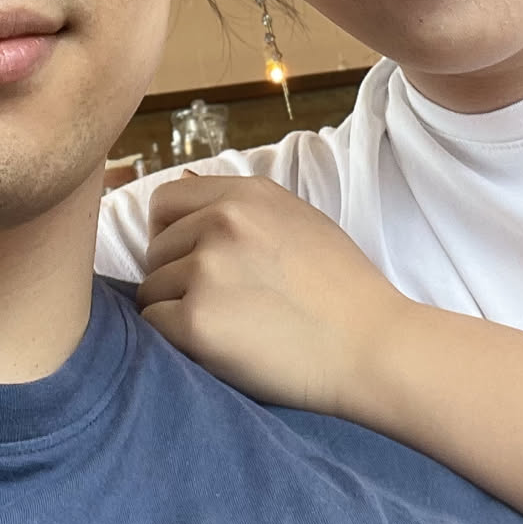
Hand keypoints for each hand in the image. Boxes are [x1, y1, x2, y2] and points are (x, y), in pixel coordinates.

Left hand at [135, 173, 413, 417]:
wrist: (371, 346)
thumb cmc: (341, 288)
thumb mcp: (296, 219)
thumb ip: (238, 203)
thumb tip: (182, 176)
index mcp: (245, 194)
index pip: (165, 201)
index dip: (170, 232)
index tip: (194, 260)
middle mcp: (221, 222)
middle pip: (154, 249)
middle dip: (174, 276)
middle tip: (223, 304)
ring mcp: (207, 270)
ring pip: (150, 290)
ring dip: (176, 311)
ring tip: (229, 327)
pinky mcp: (197, 321)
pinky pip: (154, 327)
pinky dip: (176, 342)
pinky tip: (218, 347)